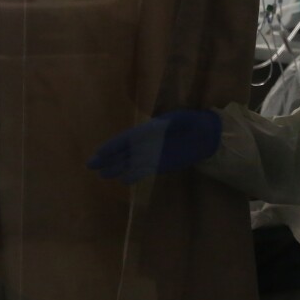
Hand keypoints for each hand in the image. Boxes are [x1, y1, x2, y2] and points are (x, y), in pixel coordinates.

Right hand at [87, 110, 220, 183]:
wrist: (208, 135)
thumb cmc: (195, 123)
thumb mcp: (185, 119)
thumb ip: (171, 123)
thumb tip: (158, 126)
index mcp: (150, 128)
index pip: (128, 138)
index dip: (113, 145)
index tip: (100, 152)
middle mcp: (148, 142)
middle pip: (125, 151)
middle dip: (108, 158)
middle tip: (91, 165)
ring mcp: (153, 153)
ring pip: (131, 162)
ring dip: (117, 168)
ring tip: (102, 174)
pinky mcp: (161, 164)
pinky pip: (144, 170)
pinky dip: (133, 175)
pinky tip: (123, 180)